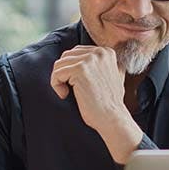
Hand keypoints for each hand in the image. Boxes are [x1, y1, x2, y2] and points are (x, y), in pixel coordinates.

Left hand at [50, 45, 142, 163]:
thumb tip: (80, 61)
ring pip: (60, 64)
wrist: (112, 117)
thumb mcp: (111, 77)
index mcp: (106, 52)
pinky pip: (57, 73)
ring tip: (66, 93)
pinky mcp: (80, 70)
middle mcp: (99, 52)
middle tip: (69, 89)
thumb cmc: (109, 103)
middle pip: (67, 56)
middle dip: (63, 73)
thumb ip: (100, 65)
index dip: (71, 69)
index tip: (76, 84)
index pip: (77, 52)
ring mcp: (90, 60)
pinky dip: (56, 85)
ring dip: (58, 80)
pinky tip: (64, 95)